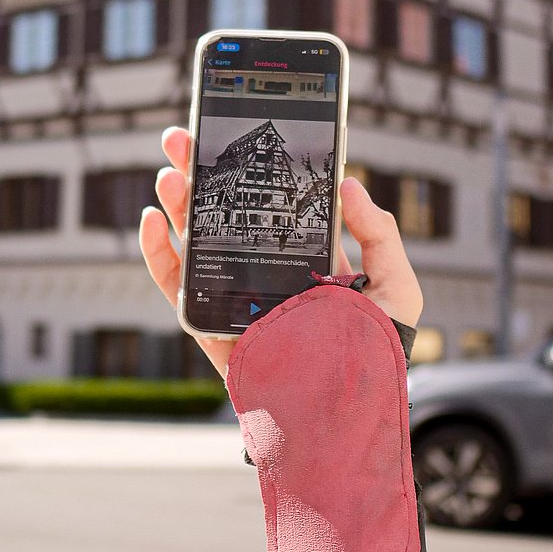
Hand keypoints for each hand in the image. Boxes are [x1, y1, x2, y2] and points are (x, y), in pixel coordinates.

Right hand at [138, 130, 423, 378]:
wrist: (344, 422)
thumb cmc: (376, 358)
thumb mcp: (398, 290)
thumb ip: (381, 236)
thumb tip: (350, 183)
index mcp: (305, 255)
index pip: (272, 200)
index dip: (250, 165)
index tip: (234, 129)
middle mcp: (265, 271)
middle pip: (225, 210)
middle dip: (202, 172)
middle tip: (184, 138)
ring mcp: (236, 297)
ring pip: (197, 240)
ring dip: (177, 204)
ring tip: (170, 173)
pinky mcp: (212, 326)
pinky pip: (179, 287)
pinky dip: (159, 255)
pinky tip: (154, 223)